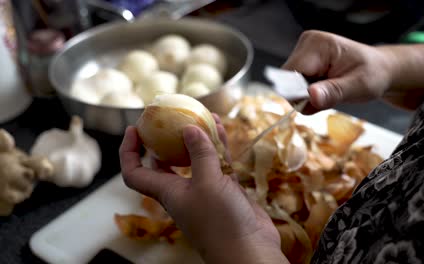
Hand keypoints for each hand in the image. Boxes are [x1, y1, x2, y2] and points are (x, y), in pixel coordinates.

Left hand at [119, 116, 287, 263]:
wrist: (249, 250)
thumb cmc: (220, 221)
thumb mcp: (207, 183)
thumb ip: (199, 154)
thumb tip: (188, 127)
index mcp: (167, 192)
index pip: (135, 172)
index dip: (128, 151)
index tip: (133, 129)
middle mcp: (182, 190)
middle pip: (165, 162)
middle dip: (164, 139)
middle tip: (168, 118)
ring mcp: (205, 190)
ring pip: (195, 158)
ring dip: (196, 137)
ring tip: (200, 114)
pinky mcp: (226, 190)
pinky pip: (218, 163)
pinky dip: (218, 146)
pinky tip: (221, 128)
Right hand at [283, 30, 393, 110]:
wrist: (379, 69)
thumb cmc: (373, 74)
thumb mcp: (358, 86)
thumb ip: (334, 92)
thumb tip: (312, 96)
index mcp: (318, 44)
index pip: (290, 74)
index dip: (299, 94)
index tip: (319, 102)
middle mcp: (306, 44)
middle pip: (287, 81)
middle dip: (304, 97)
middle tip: (329, 98)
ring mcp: (303, 52)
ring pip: (289, 86)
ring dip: (307, 98)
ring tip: (330, 94)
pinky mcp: (303, 62)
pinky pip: (294, 86)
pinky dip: (308, 95)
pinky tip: (324, 91)